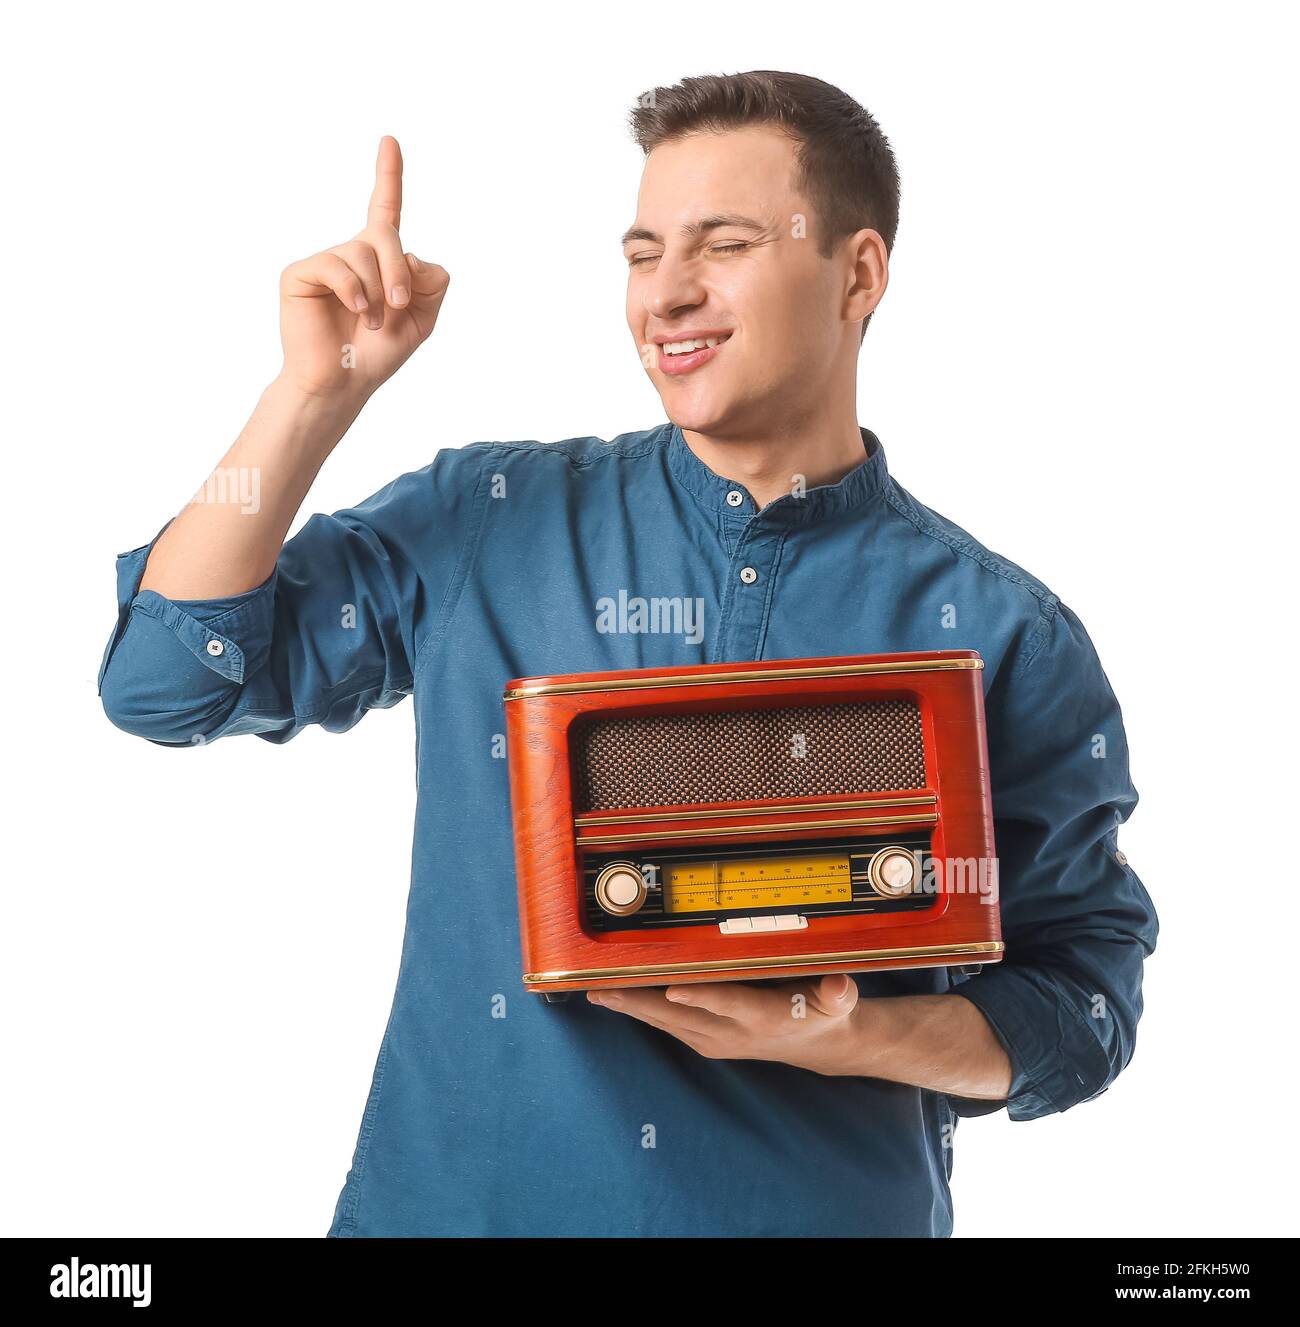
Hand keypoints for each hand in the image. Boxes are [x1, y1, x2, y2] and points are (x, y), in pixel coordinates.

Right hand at [276, 135, 449, 403]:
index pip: (385, 210)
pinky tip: (356, 310)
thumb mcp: (422, 317)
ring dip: (377, 292)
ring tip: (371, 320)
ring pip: (364, 254)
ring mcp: (325, 261)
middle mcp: (351, 253)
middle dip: (400, 272)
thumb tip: (412, 254)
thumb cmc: (378, 353)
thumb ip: (431, 281)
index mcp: (379, 260)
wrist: (344, 383)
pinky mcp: (301, 273)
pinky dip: (354, 291)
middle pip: (387, 235)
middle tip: (399, 307)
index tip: (390, 141)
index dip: (389, 176)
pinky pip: (337, 267)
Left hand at [587, 974, 865, 1075]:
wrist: (817, 1044)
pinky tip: (614, 998)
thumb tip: (842, 986)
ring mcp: (714, 1038)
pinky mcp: (703, 1038)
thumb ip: (839, 993)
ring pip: (664, 1020)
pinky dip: (639, 1010)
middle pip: (679, 1014)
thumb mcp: (840, 1001)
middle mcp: (731, 1031)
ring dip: (630, 1007)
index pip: (727, 1003)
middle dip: (640, 1002)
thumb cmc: (823, 1011)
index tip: (672, 989)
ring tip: (595, 991)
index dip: (701, 998)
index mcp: (762, 1016)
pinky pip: (665, 1023)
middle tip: (603, 988)